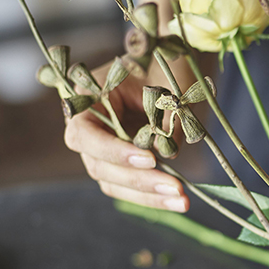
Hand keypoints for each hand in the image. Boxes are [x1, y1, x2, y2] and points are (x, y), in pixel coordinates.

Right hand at [63, 63, 188, 211]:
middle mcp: (86, 128)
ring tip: (182, 201)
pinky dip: (152, 195)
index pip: (86, 135)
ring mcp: (100, 149)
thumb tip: (167, 154)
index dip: (115, 151)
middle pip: (100, 166)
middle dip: (140, 180)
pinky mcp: (118, 163)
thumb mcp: (166, 87)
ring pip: (113, 182)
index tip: (150, 159)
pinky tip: (177, 201)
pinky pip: (128, 185)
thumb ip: (165, 118)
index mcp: (86, 99)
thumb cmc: (164, 68)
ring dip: (148, 195)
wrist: (168, 66)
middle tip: (176, 187)